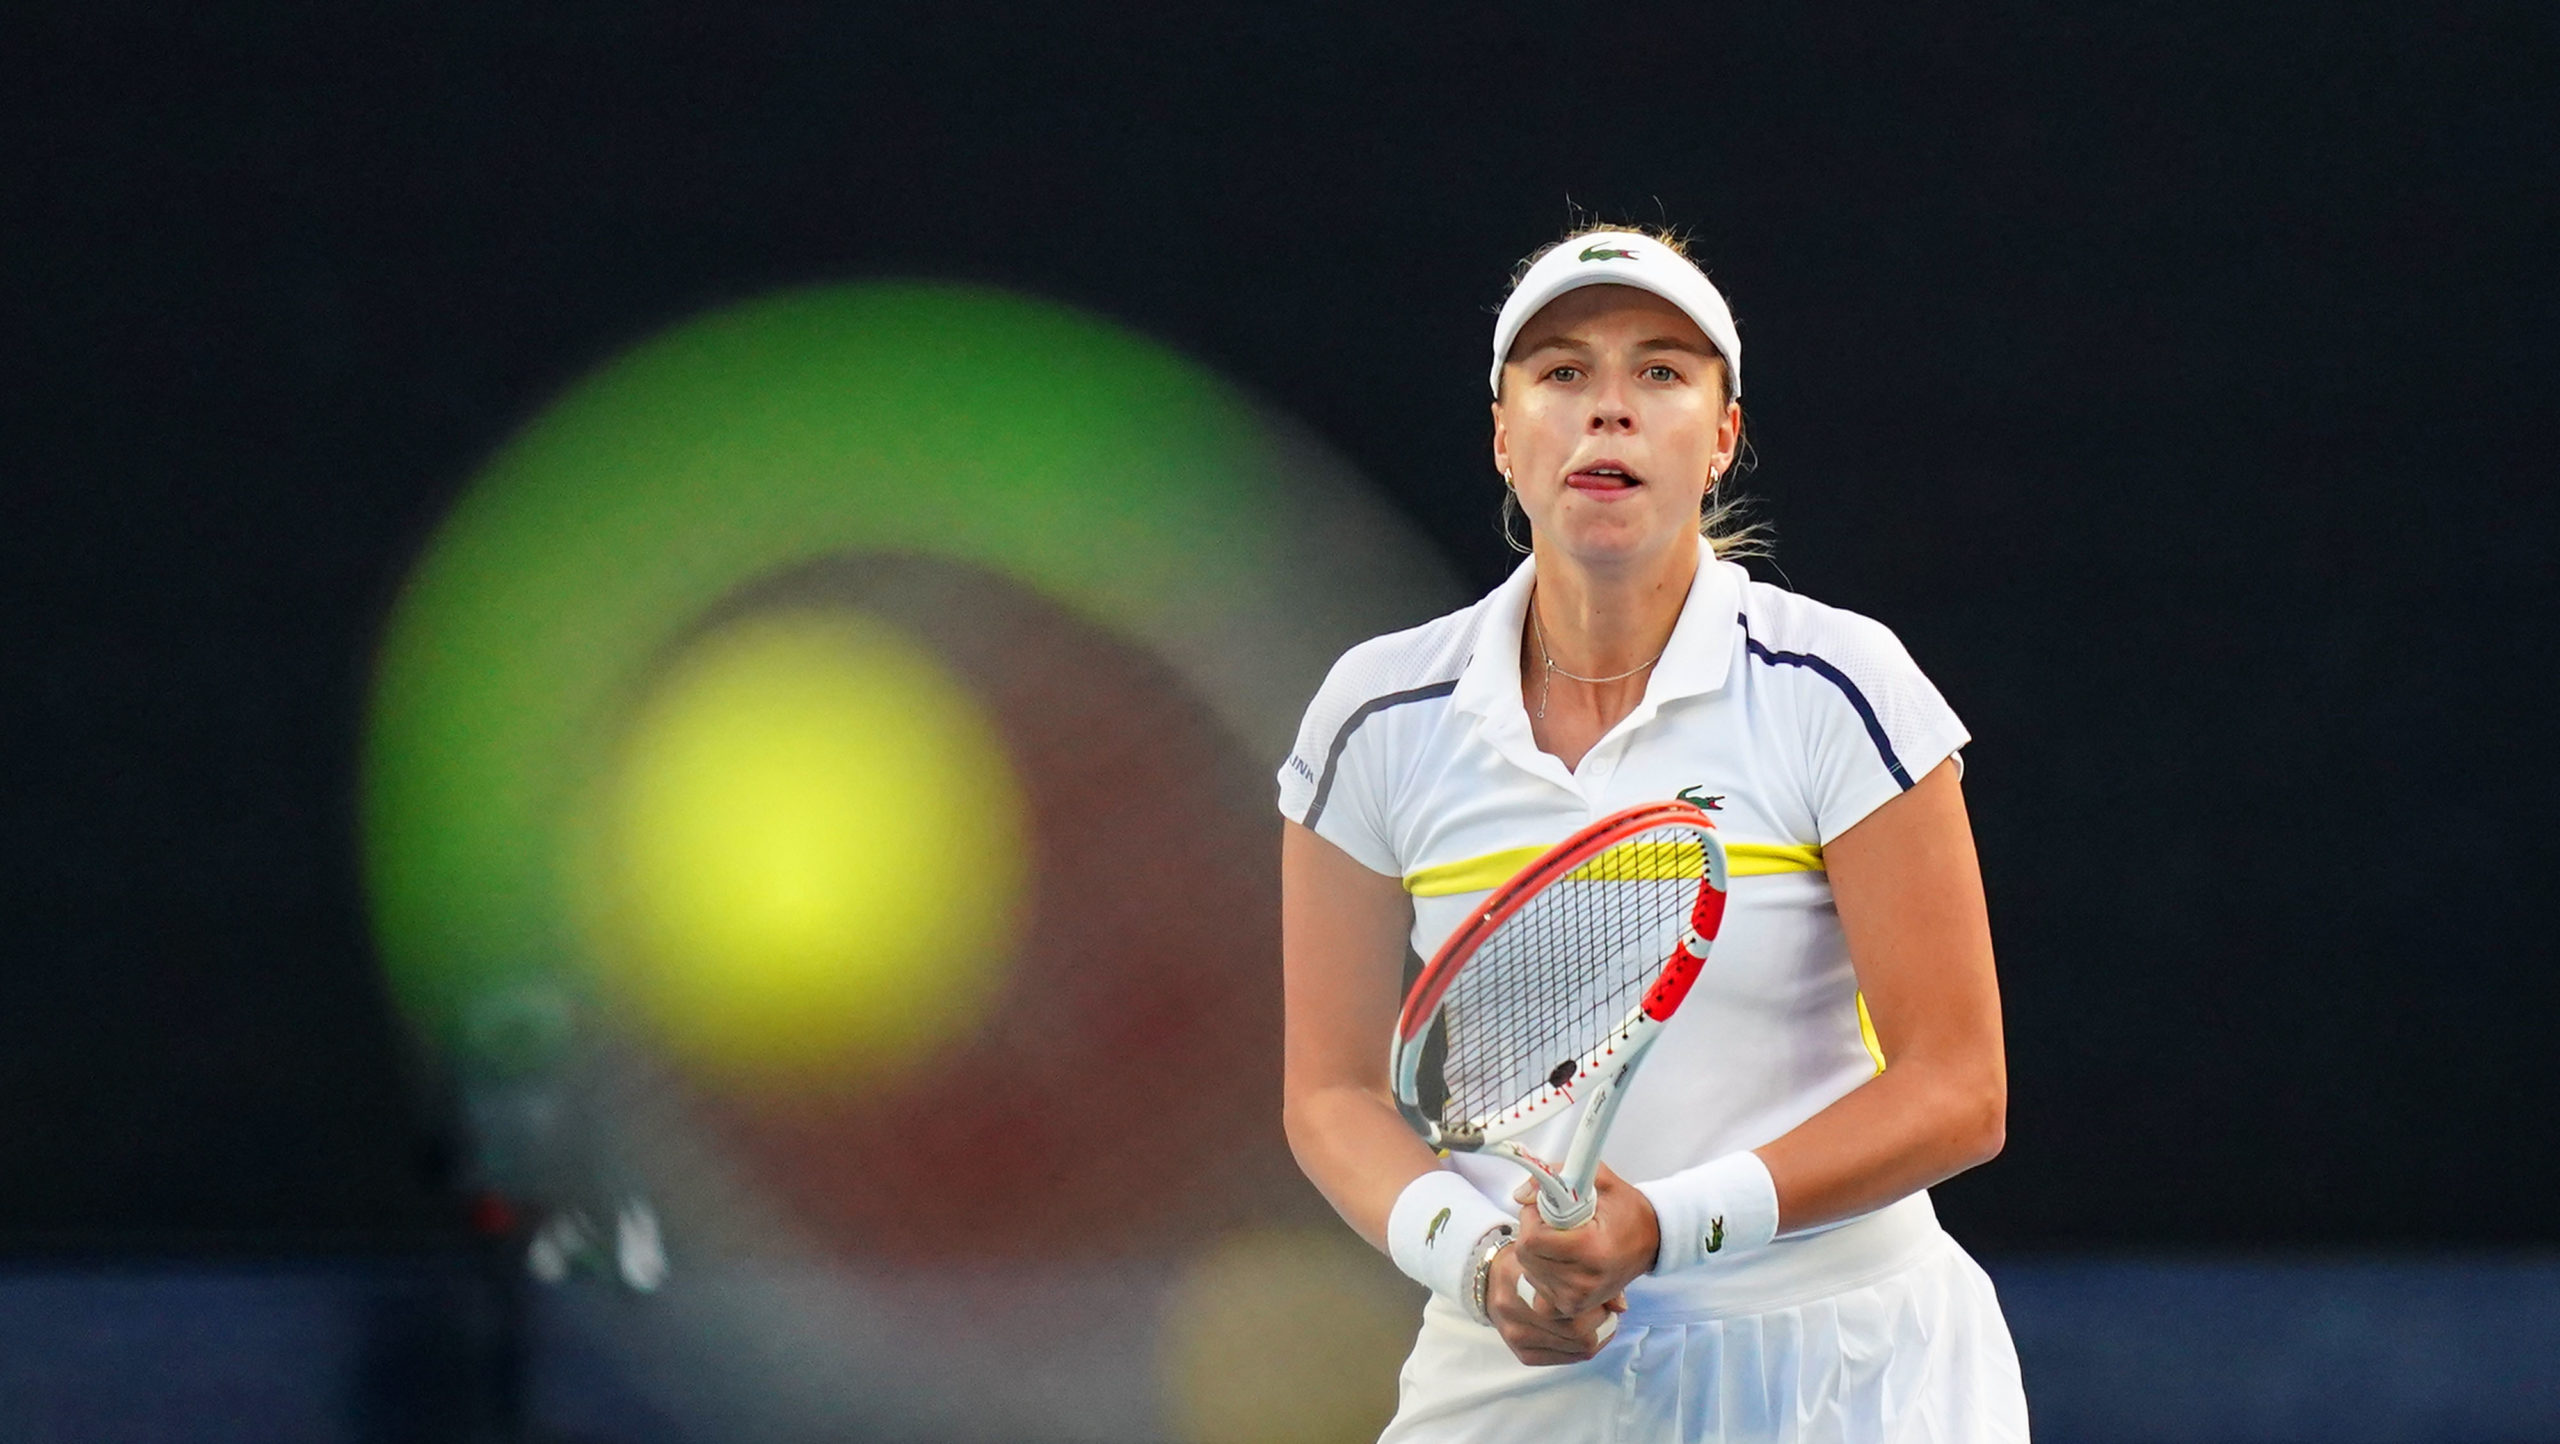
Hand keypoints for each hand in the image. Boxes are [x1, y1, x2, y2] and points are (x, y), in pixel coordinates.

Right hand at [1483, 1239, 1624, 1365]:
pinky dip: (1580, 1350)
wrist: (1492, 1279)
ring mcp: (1515, 1334)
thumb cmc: (1532, 1265)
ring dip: (1594, 1338)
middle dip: (1600, 1323)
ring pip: (1574, 1348)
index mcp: (1520, 1277)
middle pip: (1576, 1332)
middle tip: (1604, 1312)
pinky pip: (1563, 1360)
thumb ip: (1589, 1276)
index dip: (1597, 1304)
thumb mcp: (1555, 1258)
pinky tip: (1584, 1337)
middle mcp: (1513, 1309)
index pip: (1572, 1305)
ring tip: (1597, 1323)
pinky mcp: (1521, 1353)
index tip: (1602, 1296)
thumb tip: (1620, 1307)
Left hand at [1509, 1163, 1659, 1317]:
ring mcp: (1579, 1298)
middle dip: (1532, 1234)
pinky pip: (1538, 1288)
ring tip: (1564, 1241)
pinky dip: (1543, 1271)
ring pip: (1530, 1272)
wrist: (1652, 1240)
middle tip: (1555, 1223)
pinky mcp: (1575, 1306)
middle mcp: (1585, 1280)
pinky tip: (1562, 1260)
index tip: (1546, 1208)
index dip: (1532, 1218)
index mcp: (1591, 1249)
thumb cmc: (1626, 1209)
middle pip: (1527, 1257)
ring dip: (1537, 1253)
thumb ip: (1557, 1178)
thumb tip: (1520, 1195)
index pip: (1532, 1240)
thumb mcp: (1598, 1179)